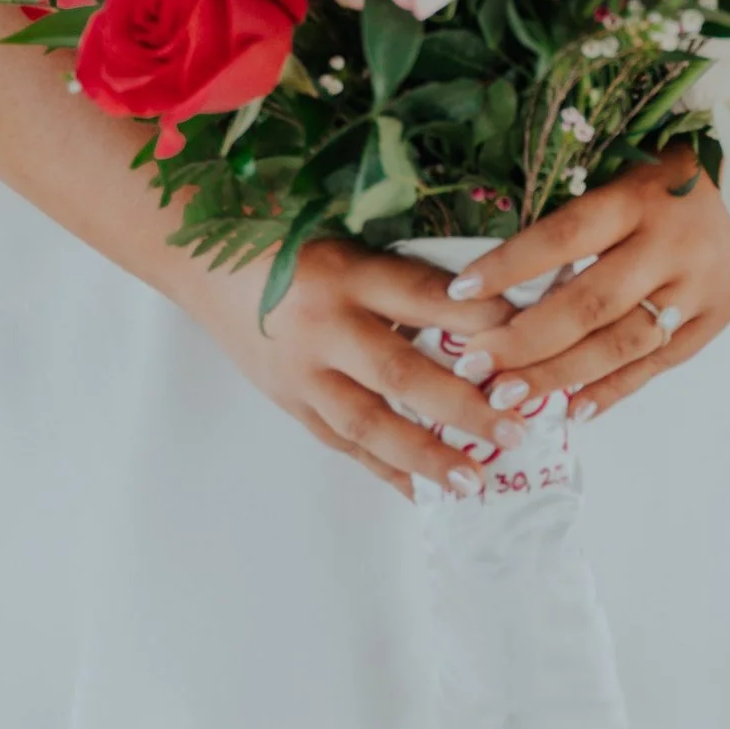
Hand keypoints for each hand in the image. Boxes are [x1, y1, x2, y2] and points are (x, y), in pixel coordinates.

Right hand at [171, 235, 525, 499]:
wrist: (200, 260)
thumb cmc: (282, 237)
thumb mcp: (345, 236)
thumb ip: (404, 272)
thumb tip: (488, 300)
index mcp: (344, 272)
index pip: (422, 296)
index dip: (477, 318)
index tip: (530, 336)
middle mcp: (322, 326)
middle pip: (400, 373)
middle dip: (461, 406)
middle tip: (515, 429)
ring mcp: (301, 372)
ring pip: (367, 424)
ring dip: (424, 457)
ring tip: (474, 482)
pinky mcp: (288, 401)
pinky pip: (342, 443)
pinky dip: (385, 469)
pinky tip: (424, 492)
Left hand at [456, 148, 729, 423]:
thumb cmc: (682, 169)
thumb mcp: (631, 171)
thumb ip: (583, 218)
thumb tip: (511, 272)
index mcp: (638, 199)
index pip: (564, 235)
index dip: (510, 265)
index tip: (458, 292)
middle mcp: (668, 247)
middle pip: (588, 303)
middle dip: (525, 341)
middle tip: (474, 366)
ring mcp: (696, 289)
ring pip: (621, 343)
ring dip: (561, 375)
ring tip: (510, 397)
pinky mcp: (716, 319)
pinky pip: (660, 362)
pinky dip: (615, 389)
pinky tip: (574, 409)